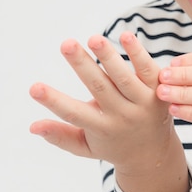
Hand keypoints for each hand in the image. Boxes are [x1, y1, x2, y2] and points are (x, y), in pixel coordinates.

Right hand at [29, 32, 173, 174]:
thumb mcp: (85, 147)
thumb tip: (32, 126)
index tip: (34, 87)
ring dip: (109, 57)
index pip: (74, 114)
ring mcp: (143, 103)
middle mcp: (123, 115)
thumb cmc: (113, 145)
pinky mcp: (158, 90)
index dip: (53, 102)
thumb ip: (60, 136)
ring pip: (124, 78)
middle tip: (65, 44)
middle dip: (82, 65)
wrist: (155, 155)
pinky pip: (148, 70)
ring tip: (93, 38)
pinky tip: (126, 36)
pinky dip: (138, 53)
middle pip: (100, 88)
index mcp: (102, 128)